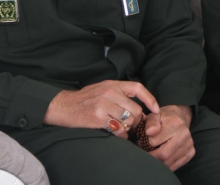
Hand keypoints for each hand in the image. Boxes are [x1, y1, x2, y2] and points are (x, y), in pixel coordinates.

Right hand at [43, 80, 158, 137]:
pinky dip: (120, 134)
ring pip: (128, 120)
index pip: (137, 88)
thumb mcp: (102, 88)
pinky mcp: (98, 117)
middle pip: (136, 109)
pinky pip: (118, 129)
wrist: (63, 106)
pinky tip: (116, 133)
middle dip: (136, 120)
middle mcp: (110, 92)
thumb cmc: (85, 99)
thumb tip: (139, 106)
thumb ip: (119, 93)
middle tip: (131, 124)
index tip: (156, 109)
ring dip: (128, 128)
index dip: (150, 99)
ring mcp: (104, 105)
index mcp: (112, 84)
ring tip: (121, 129)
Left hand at [142, 105, 194, 170]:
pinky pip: (174, 166)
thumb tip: (149, 132)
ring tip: (155, 152)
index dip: (146, 143)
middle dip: (152, 155)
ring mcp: (189, 145)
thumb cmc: (164, 118)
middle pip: (163, 155)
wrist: (179, 118)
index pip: (154, 142)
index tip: (144, 140)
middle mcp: (185, 135)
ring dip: (158, 161)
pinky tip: (164, 157)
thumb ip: (151, 123)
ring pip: (168, 163)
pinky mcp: (191, 153)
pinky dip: (166, 165)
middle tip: (148, 150)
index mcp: (175, 124)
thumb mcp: (155, 115)